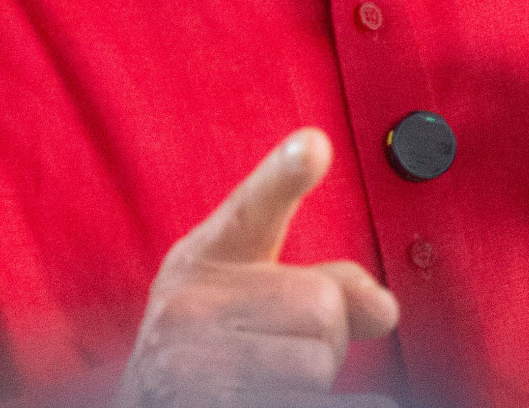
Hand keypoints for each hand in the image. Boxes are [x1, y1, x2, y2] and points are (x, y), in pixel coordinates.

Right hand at [117, 129, 399, 407]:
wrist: (145, 404)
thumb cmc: (206, 347)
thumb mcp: (246, 294)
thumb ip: (321, 282)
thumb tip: (384, 307)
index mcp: (204, 259)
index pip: (251, 208)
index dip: (284, 174)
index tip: (314, 146)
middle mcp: (189, 308)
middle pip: (323, 306)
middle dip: (324, 336)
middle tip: (280, 348)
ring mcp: (190, 367)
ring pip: (318, 364)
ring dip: (313, 385)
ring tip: (268, 381)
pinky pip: (313, 405)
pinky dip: (322, 407)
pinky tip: (281, 398)